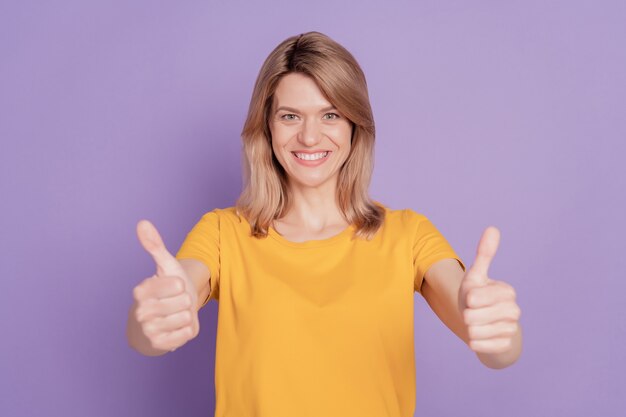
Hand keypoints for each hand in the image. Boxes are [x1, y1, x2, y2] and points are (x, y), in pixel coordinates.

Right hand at [132, 220, 199, 351]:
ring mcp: (149, 330)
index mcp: (140, 290)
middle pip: (185, 302)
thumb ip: (154, 245)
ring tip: (174, 315)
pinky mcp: (160, 345)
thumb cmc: (163, 291)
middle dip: (184, 301)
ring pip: (186, 317)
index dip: (180, 285)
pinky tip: (175, 328)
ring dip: (185, 316)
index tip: (172, 287)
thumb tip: (142, 222)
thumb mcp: (164, 266)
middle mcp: (140, 311)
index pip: (178, 284)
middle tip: (174, 303)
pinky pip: (187, 335)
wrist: (157, 321)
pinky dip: (186, 331)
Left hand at [458, 226, 520, 353]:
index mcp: (507, 292)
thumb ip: (484, 255)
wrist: (486, 324)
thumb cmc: (478, 297)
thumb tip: (493, 228)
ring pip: (475, 332)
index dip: (468, 299)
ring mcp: (511, 330)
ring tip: (476, 324)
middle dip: (466, 315)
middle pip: (472, 317)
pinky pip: (480, 347)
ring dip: (469, 329)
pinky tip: (479, 337)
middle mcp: (514, 311)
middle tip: (473, 313)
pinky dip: (474, 343)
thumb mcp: (476, 276)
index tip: (472, 298)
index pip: (474, 297)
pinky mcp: (506, 346)